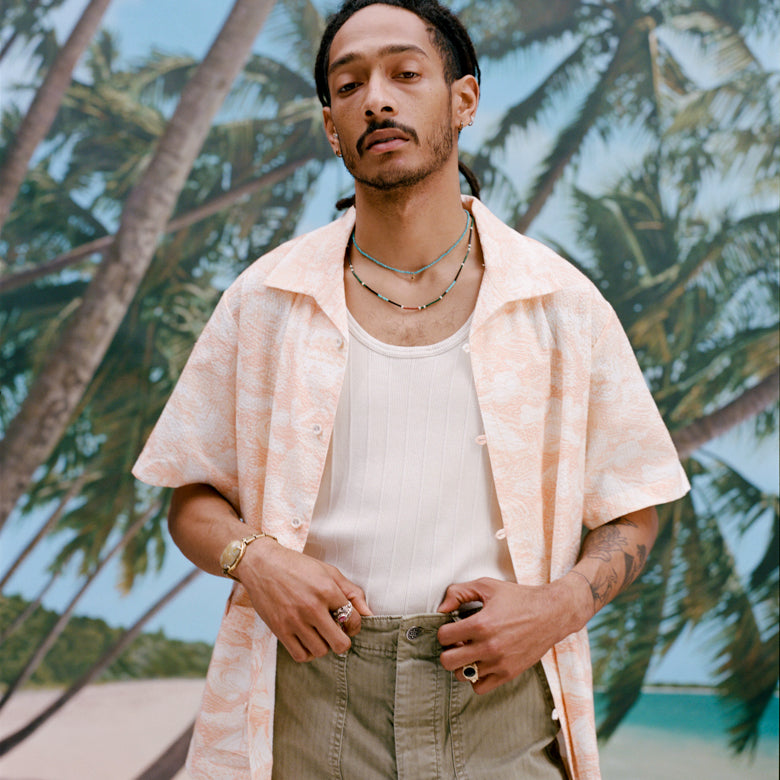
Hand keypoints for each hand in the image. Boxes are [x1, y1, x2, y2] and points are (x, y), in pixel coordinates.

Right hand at [235, 539, 371, 661]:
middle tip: (337, 632)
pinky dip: (307, 652)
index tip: (348, 623)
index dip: (355, 625)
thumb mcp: (329, 572)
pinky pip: (300, 655)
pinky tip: (307, 640)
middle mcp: (312, 607)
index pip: (353, 620)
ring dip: (324, 646)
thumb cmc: (298, 567)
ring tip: (319, 633)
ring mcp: (294, 620)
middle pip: (340, 643)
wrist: (263, 564)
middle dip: (342, 640)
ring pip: (320, 651)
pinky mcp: (279, 630)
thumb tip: (370, 613)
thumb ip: (351, 592)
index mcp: (327, 590)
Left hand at [436, 575, 589, 693]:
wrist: (551, 613)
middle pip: (448, 661)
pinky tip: (480, 663)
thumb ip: (458, 593)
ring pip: (462, 675)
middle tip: (458, 642)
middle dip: (448, 650)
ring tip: (470, 652)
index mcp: (481, 624)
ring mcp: (499, 663)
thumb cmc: (518, 598)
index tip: (452, 627)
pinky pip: (480, 687)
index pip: (444, 637)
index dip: (444, 631)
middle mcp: (489, 647)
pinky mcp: (509, 673)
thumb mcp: (486, 586)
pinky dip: (475, 678)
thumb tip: (441, 609)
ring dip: (461, 664)